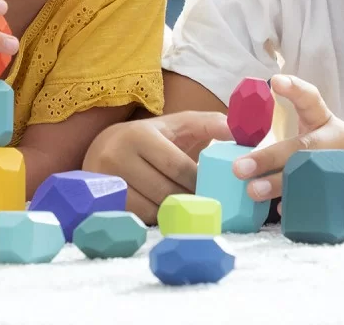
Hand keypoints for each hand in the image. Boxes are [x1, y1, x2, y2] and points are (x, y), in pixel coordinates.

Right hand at [83, 111, 231, 224]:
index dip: (199, 182)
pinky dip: (158, 218)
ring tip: (190, 208)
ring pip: (152, 208)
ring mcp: (107, 181)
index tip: (215, 188)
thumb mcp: (178, 124)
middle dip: (190, 200)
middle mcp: (117, 155)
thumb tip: (241, 131)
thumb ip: (209, 123)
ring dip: (175, 212)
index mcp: (140, 135)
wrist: (102, 147)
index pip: (177, 166)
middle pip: (165, 190)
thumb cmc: (152, 137)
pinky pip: (139, 219)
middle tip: (207, 205)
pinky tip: (168, 212)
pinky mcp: (103, 202)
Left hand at [232, 75, 343, 221]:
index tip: (274, 82)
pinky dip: (302, 208)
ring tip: (252, 191)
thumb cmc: (339, 156)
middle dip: (269, 157)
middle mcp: (339, 142)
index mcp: (327, 123)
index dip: (295, 89)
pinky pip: (325, 203)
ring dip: (280, 185)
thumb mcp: (321, 135)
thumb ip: (288, 138)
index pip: (312, 100)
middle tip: (239, 168)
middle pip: (303, 148)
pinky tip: (283, 211)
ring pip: (311, 177)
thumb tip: (236, 147)